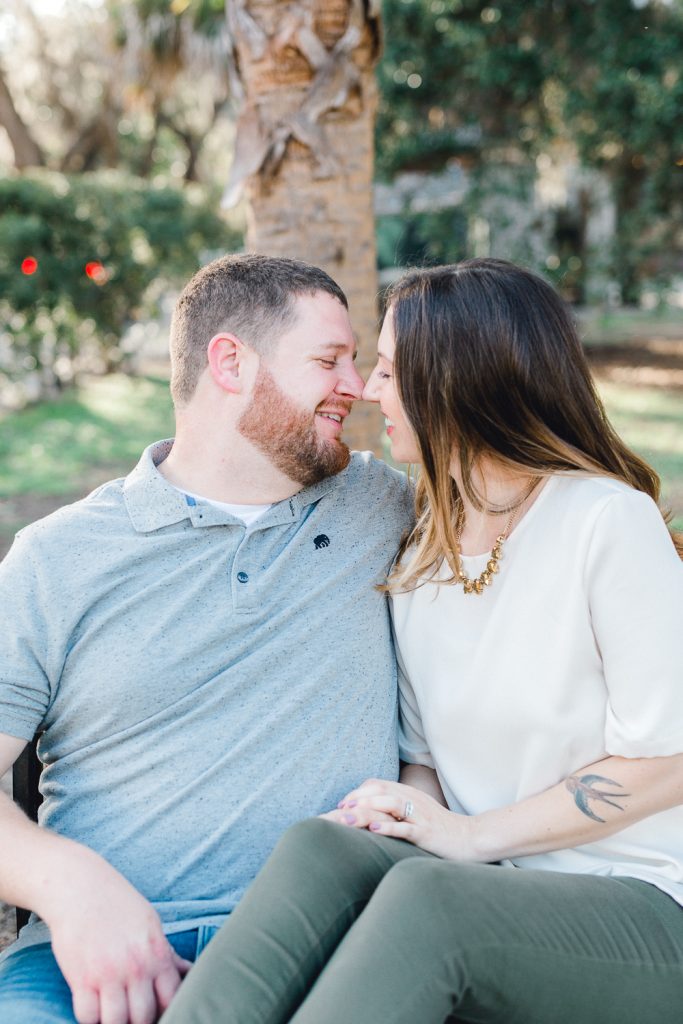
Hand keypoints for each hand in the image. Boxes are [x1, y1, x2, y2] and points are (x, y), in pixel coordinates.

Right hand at [39, 847, 190, 1023]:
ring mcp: (108, 974)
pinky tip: (92, 1007)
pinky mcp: (81, 979)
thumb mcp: (150, 923)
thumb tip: (187, 971)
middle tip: (132, 1016)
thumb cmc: (117, 904)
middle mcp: (136, 967)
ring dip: (114, 1022)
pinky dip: (89, 1018)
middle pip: (144, 1017)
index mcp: (157, 953)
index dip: (167, 1012)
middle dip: (139, 1021)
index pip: (172, 999)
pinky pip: (87, 1016)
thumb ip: (166, 953)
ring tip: (112, 1014)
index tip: (157, 1012)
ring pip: (116, 1023)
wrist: (81, 887)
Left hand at [332, 778, 476, 860]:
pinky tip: (373, 830)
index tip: (342, 803)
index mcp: (409, 794)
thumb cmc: (441, 828)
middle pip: (380, 791)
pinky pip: (405, 828)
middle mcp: (413, 800)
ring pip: (389, 806)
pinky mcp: (427, 832)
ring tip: (346, 817)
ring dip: (365, 811)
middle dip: (356, 798)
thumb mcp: (417, 812)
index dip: (358, 792)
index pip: (378, 785)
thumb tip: (371, 812)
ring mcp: (420, 815)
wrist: (471, 838)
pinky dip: (388, 827)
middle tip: (338, 809)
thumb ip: (398, 808)